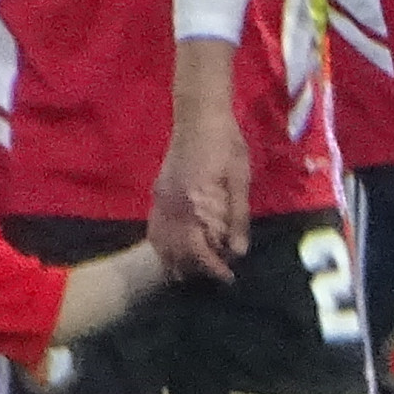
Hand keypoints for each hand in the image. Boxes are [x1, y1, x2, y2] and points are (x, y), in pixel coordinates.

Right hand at [149, 95, 249, 282]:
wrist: (199, 115)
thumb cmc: (226, 144)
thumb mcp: (239, 179)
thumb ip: (238, 217)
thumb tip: (238, 252)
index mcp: (192, 204)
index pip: (198, 248)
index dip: (213, 267)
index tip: (228, 278)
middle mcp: (170, 205)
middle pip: (175, 250)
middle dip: (192, 268)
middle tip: (212, 277)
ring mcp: (160, 198)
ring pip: (159, 240)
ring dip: (172, 259)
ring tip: (186, 274)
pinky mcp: (158, 191)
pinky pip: (154, 225)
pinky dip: (161, 242)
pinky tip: (170, 249)